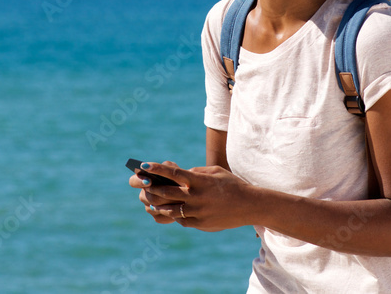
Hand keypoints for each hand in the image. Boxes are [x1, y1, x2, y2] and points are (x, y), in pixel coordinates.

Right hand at [128, 160, 180, 224]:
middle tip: (172, 191)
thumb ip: (165, 167)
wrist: (188, 192)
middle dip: (159, 193)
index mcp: (143, 181)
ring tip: (179, 199)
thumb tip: (159, 171)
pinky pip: (160, 216)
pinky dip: (171, 212)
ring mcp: (149, 207)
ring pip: (153, 208)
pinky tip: (179, 208)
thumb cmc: (179, 177)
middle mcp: (144, 195)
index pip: (133, 181)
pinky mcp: (157, 217)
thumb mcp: (174, 169)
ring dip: (166, 203)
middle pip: (145, 197)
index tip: (149, 181)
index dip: (139, 181)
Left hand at [131, 160, 254, 231]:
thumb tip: (179, 175)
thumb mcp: (215, 172)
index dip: (157, 169)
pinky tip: (167, 211)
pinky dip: (173, 215)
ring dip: (157, 205)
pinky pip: (181, 220)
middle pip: (166, 193)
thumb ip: (195, 172)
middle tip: (141, 185)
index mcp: (200, 181)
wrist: (250, 205)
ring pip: (169, 210)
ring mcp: (197, 212)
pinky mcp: (200, 224)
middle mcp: (196, 197)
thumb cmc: (232, 184)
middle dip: (151, 188)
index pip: (173, 173)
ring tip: (149, 201)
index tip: (143, 166)